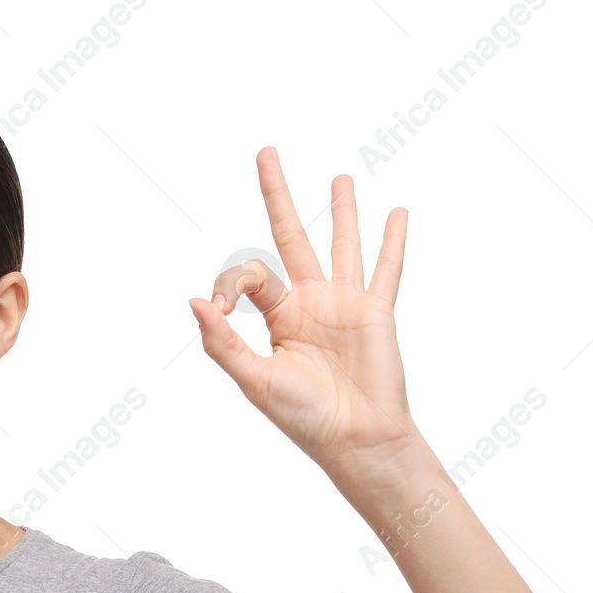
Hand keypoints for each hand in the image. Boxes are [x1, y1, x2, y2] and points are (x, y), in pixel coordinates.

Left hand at [188, 147, 421, 484]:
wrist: (356, 440)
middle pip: (290, 235)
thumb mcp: (254, 380)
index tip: (222, 309)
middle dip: (277, 194)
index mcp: (277, 317)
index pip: (250, 275)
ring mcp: (345, 303)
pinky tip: (397, 213)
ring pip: (340, 243)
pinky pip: (386, 268)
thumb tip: (195, 302)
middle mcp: (310, 302)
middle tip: (265, 152)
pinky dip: (393, 241)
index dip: (231, 283)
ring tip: (340, 177)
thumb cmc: (304, 417)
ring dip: (341, 210)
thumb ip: (223, 342)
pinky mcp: (376, 310)